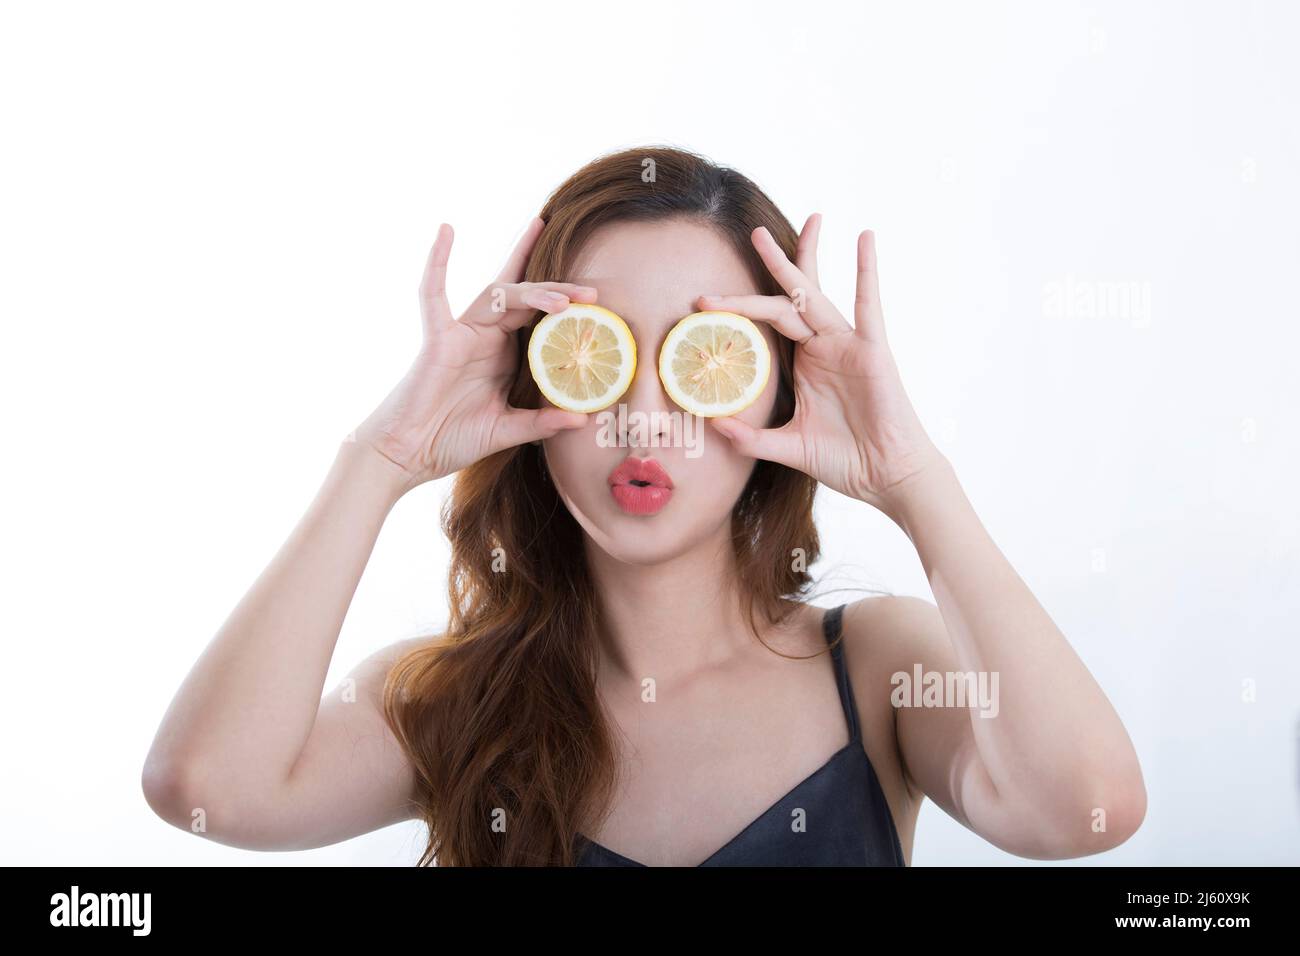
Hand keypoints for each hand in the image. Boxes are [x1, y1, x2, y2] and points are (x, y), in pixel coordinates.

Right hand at [352, 218, 591, 492]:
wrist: (411, 453)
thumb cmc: (452, 438)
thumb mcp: (506, 430)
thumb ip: (540, 423)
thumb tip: (581, 419)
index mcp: (503, 353)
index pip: (538, 316)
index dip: (563, 302)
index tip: (596, 299)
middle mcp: (485, 336)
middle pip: (524, 297)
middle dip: (558, 291)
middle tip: (593, 293)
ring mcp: (460, 333)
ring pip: (497, 295)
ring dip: (531, 291)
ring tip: (564, 300)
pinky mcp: (437, 339)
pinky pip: (433, 295)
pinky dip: (437, 262)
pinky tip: (447, 230)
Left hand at [701, 215, 949, 519]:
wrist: (885, 476)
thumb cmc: (845, 459)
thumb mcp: (787, 446)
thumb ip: (750, 436)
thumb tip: (712, 424)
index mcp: (805, 362)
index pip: (768, 322)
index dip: (739, 308)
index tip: (704, 301)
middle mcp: (824, 346)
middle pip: (791, 294)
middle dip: (773, 263)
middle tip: (752, 232)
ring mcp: (847, 345)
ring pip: (818, 294)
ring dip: (808, 257)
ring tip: (808, 220)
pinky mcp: (872, 350)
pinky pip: (868, 305)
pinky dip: (867, 272)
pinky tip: (865, 240)